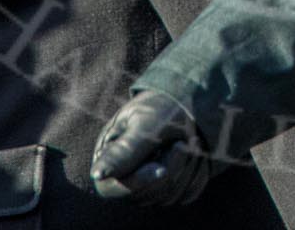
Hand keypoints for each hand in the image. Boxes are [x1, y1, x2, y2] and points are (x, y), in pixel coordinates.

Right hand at [90, 91, 215, 204]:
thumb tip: (97, 174)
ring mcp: (149, 186)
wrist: (192, 99)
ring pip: (169, 196)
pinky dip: (197, 173)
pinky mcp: (173, 189)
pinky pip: (187, 194)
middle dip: (169, 167)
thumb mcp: (145, 123)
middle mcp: (125, 176)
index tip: (162, 168)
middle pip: (144, 194)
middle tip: (181, 140)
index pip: (110, 187)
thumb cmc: (163, 105)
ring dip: (186, 167)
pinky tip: (197, 152)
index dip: (137, 182)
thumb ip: (123, 151)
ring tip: (188, 140)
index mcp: (108, 155)